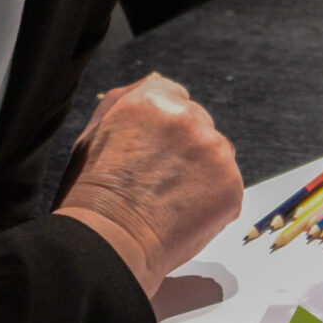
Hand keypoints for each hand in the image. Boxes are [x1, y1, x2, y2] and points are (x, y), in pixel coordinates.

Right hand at [55, 72, 242, 293]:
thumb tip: (156, 80)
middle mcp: (188, 116)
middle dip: (184, 150)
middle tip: (156, 183)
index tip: (149, 154)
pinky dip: (212, 201)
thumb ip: (127, 99)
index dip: (162, 131)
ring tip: (167, 201)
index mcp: (153, 98)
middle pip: (199, 125)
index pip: (175, 99)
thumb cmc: (91, 193)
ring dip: (201, 173)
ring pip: (216, 155)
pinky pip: (227, 186)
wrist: (106, 242)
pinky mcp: (231, 183)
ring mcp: (213, 149)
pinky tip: (182, 215)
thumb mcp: (95, 133)